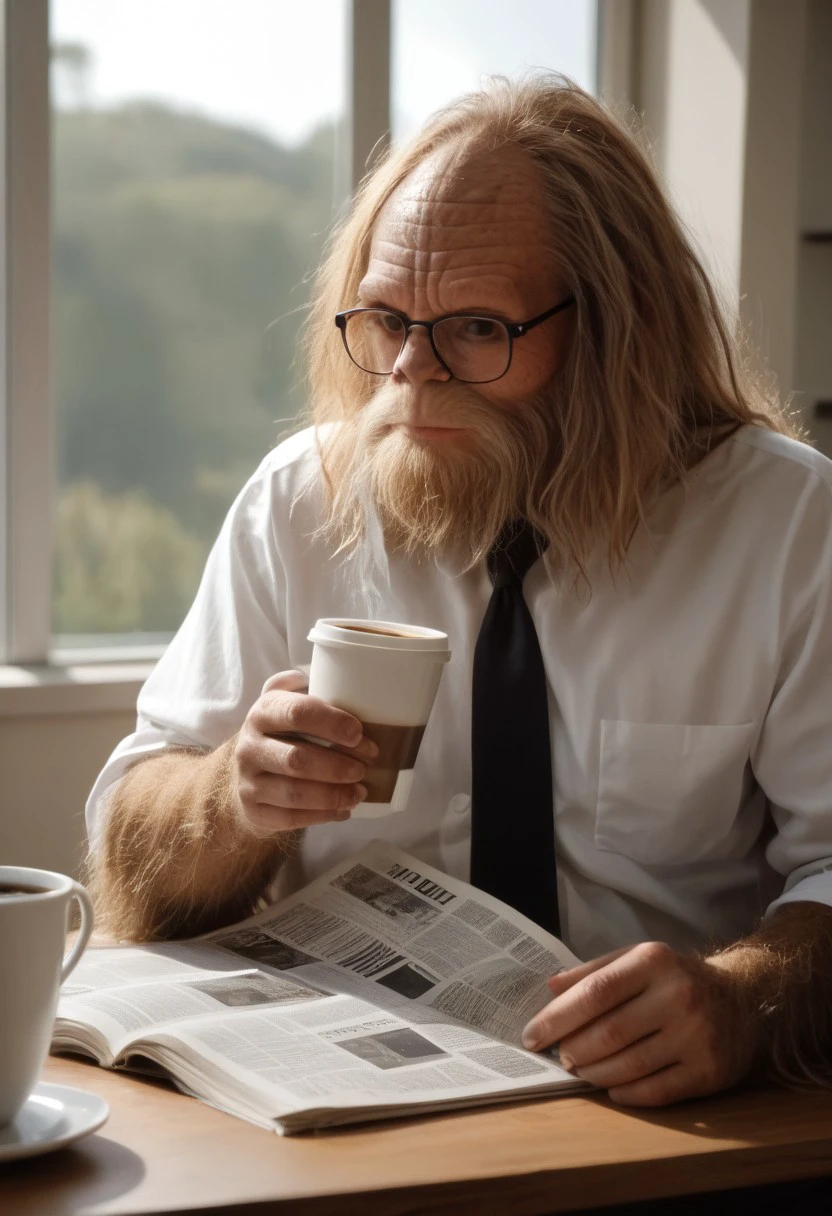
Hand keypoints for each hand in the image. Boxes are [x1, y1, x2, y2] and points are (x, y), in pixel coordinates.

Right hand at [233, 671, 376, 834]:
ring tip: (361, 792)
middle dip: (337, 765)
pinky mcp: (255, 812)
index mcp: (262, 712)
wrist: (244, 774)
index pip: (296, 713)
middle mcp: (249, 746)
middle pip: (297, 759)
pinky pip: (291, 818)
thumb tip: (337, 678)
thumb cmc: (279, 733)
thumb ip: (304, 685)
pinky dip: (323, 815)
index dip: (332, 723)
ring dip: (334, 794)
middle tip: (365, 767)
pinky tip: (345, 810)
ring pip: (295, 793)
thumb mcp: (284, 700)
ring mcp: (249, 782)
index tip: (359, 733)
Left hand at [521, 942, 760, 1105]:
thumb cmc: (676, 978)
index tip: (531, 1035)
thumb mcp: (637, 959)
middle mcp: (677, 995)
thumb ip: (593, 971)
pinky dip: (626, 1093)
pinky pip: (656, 1091)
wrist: (743, 999)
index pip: (595, 992)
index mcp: (654, 961)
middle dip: (573, 1049)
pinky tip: (612, 1088)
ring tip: (580, 1071)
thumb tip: (549, 988)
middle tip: (559, 1057)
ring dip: (594, 1073)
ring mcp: (695, 1036)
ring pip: (629, 1066)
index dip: (557, 1017)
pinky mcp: (708, 1070)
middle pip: (609, 1032)